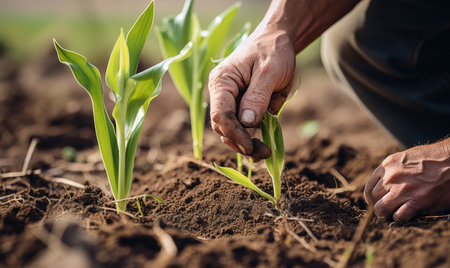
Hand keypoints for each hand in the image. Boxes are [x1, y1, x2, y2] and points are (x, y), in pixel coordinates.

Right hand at [208, 26, 294, 157]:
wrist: (278, 41)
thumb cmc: (272, 51)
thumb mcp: (269, 71)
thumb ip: (257, 96)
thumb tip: (247, 123)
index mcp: (222, 82)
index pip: (221, 114)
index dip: (234, 133)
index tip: (251, 145)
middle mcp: (222, 95)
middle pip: (223, 127)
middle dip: (240, 142)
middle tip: (263, 152)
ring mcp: (232, 103)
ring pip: (230, 132)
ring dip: (245, 145)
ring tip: (265, 152)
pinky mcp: (243, 108)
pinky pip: (243, 129)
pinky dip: (251, 140)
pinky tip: (264, 148)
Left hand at [364, 139, 449, 222]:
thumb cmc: (434, 159)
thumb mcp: (406, 158)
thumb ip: (393, 170)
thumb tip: (383, 184)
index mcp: (387, 165)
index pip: (369, 187)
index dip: (372, 197)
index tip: (378, 201)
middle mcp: (391, 177)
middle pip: (373, 199)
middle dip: (379, 206)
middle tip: (387, 209)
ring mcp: (402, 190)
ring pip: (381, 209)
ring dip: (387, 214)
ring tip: (394, 214)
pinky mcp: (416, 201)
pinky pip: (399, 217)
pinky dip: (400, 219)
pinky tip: (407, 216)